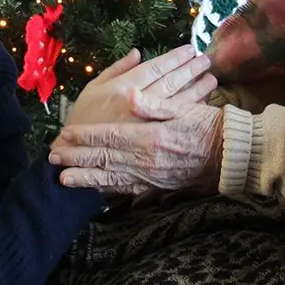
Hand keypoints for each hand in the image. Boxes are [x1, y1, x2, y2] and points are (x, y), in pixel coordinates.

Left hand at [50, 90, 225, 195]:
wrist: (231, 158)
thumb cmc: (208, 128)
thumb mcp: (184, 110)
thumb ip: (154, 104)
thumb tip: (130, 93)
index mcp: (149, 137)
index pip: (109, 135)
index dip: (86, 135)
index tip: (65, 132)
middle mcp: (145, 160)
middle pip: (103, 158)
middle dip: (76, 157)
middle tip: (53, 156)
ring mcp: (150, 177)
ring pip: (110, 178)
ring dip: (85, 177)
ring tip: (63, 178)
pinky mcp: (156, 188)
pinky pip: (126, 190)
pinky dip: (107, 190)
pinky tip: (94, 189)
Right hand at [61, 45, 214, 130]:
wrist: (78, 150)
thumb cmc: (84, 116)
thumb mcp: (93, 87)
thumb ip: (116, 69)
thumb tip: (137, 52)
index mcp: (123, 87)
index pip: (155, 68)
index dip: (174, 58)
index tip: (190, 49)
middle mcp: (138, 102)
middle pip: (170, 82)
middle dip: (190, 70)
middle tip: (206, 60)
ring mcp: (146, 121)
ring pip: (177, 101)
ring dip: (196, 88)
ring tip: (211, 78)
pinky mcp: (151, 137)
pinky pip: (175, 121)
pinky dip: (189, 110)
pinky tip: (203, 102)